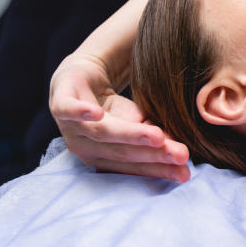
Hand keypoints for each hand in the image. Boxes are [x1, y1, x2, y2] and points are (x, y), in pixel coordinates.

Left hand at [49, 52, 189, 180]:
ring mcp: (70, 126)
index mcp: (102, 157)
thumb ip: (153, 137)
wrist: (82, 75)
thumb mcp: (137, 122)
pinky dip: (79, 112)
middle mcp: (84, 146)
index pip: (133, 165)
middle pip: (120, 151)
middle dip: (152, 154)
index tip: (185, 171)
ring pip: (101, 132)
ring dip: (128, 134)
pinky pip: (67, 109)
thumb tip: (181, 155)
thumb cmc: (111, 106)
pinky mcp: (60, 102)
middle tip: (181, 154)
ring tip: (156, 136)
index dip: (159, 169)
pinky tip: (96, 112)